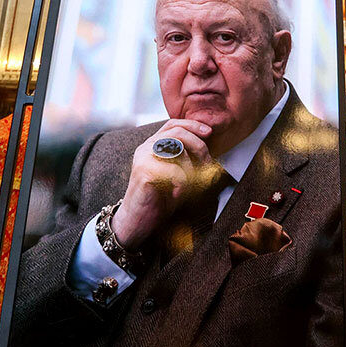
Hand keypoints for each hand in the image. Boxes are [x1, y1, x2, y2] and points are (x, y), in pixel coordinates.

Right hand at [110, 120, 215, 250]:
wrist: (136, 222)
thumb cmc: (158, 199)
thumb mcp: (175, 175)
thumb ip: (185, 159)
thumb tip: (207, 151)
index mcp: (152, 145)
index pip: (173, 124)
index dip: (192, 125)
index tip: (209, 132)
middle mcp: (145, 148)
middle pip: (177, 133)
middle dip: (198, 145)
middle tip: (207, 162)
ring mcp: (143, 159)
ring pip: (177, 149)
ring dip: (192, 166)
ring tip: (193, 182)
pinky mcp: (144, 173)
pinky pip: (174, 171)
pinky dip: (183, 183)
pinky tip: (178, 194)